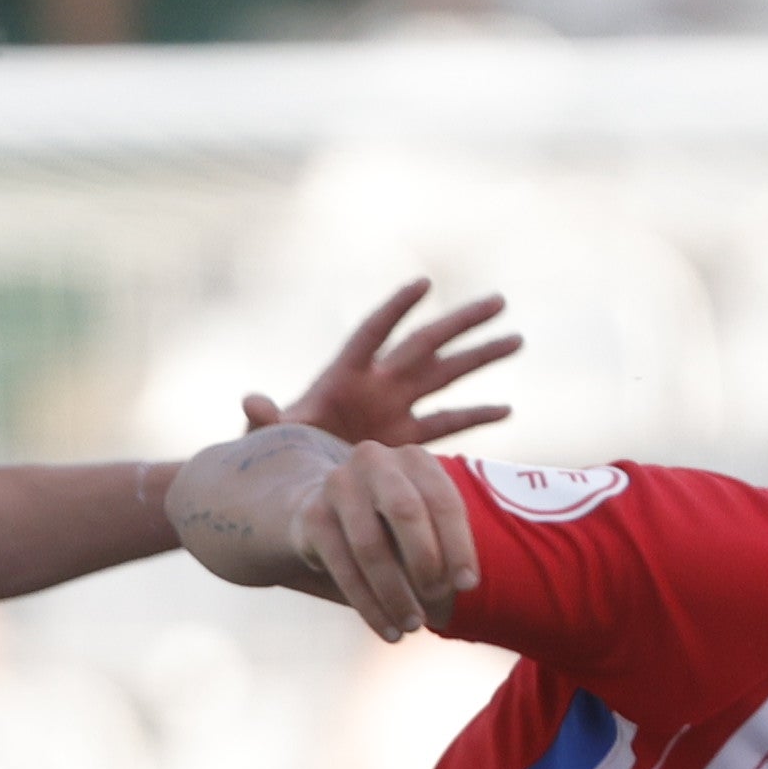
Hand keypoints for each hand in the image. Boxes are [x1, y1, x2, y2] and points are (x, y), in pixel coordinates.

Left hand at [252, 276, 516, 454]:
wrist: (296, 485)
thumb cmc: (278, 455)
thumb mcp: (271, 438)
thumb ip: (265, 420)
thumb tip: (250, 400)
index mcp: (342, 376)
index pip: (373, 333)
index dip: (395, 309)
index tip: (424, 283)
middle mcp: (376, 385)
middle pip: (424, 345)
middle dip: (459, 324)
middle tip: (499, 302)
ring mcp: (396, 410)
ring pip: (445, 377)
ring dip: (479, 359)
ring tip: (517, 340)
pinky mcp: (407, 440)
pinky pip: (447, 424)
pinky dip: (475, 417)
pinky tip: (506, 408)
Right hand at [262, 433, 471, 641]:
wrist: (327, 510)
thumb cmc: (393, 525)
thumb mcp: (424, 521)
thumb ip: (445, 544)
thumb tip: (464, 587)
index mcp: (414, 458)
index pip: (443, 499)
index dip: (458, 544)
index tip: (467, 585)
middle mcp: (374, 460)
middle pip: (405, 511)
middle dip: (425, 563)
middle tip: (439, 604)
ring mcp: (338, 485)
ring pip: (370, 546)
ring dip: (395, 594)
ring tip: (414, 627)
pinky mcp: (313, 516)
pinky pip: (343, 567)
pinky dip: (369, 606)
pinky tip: (388, 631)